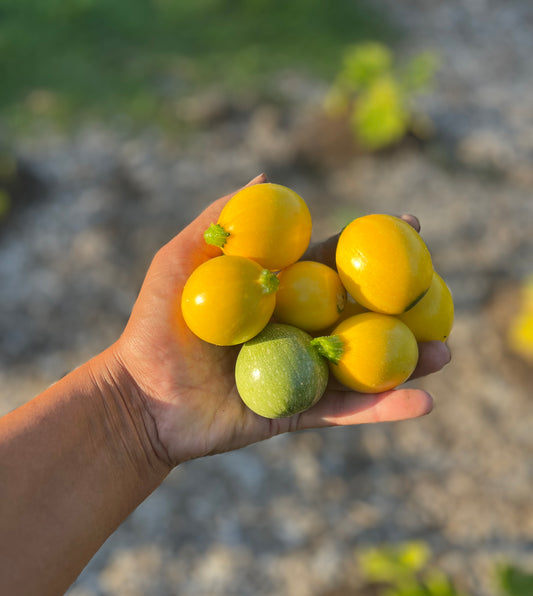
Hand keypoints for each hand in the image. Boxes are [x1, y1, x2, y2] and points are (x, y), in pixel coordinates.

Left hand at [109, 175, 450, 469]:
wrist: (140, 398)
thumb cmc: (155, 327)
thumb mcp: (180, 263)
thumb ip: (220, 221)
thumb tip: (265, 175)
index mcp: (277, 296)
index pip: (333, 266)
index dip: (371, 248)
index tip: (412, 228)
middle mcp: (296, 332)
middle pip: (359, 315)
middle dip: (402, 305)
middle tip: (444, 295)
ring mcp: (299, 374)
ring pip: (361, 366)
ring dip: (406, 361)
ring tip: (446, 353)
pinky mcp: (295, 414)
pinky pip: (342, 412)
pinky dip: (380, 409)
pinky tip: (421, 403)